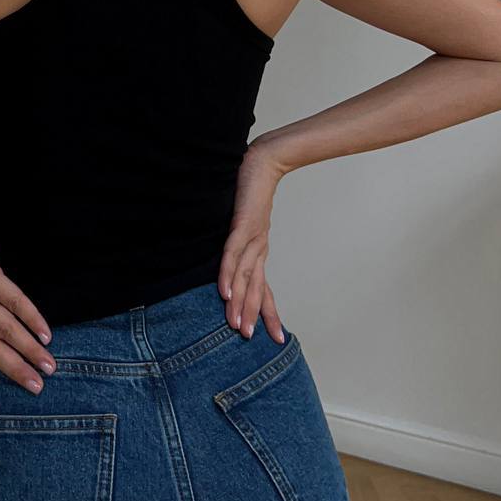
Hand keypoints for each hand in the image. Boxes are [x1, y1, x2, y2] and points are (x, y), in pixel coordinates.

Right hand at [219, 140, 286, 343]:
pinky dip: (229, 274)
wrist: (265, 161)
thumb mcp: (245, 220)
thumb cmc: (251, 190)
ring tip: (237, 325)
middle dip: (253, 315)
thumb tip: (228, 255)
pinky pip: (233, 254)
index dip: (268, 313)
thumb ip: (237, 239)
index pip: (264, 288)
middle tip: (251, 340)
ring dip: (241, 302)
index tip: (275, 338)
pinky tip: (225, 291)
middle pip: (257, 289)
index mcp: (259, 250)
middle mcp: (259, 248)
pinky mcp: (243, 224)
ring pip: (245, 276)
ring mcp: (252, 238)